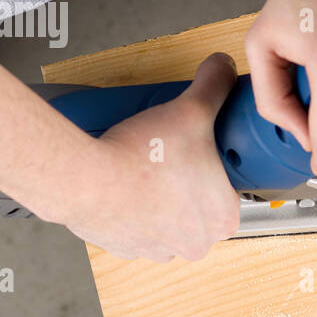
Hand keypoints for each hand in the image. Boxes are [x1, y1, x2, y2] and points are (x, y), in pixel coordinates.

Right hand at [48, 54, 240, 260]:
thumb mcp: (192, 108)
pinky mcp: (124, 248)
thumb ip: (214, 84)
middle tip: (174, 157)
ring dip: (161, 200)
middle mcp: (195, 242)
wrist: (85, 179)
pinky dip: (132, 210)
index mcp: (223, 218)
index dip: (217, 169)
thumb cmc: (143, 157)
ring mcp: (158, 250)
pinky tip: (127, 186)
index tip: (202, 153)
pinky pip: (136, 228)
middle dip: (188, 185)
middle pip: (200, 208)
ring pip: (168, 221)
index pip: (230, 192)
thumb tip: (224, 66)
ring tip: (149, 170)